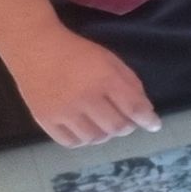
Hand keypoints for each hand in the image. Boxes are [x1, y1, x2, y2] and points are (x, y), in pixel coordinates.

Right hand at [3, 25, 159, 147]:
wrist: (36, 48)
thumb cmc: (78, 53)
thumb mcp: (110, 60)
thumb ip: (130, 84)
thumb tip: (144, 111)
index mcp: (105, 79)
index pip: (133, 107)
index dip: (147, 120)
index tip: (154, 125)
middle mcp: (85, 98)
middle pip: (116, 127)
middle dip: (126, 127)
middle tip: (124, 121)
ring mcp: (63, 111)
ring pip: (95, 138)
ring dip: (105, 134)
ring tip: (103, 123)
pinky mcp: (45, 120)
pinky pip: (71, 143)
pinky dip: (83, 139)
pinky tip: (85, 129)